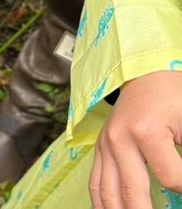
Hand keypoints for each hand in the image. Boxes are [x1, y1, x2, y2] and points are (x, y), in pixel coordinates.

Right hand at [89, 71, 181, 208]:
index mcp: (146, 132)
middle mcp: (119, 140)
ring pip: (108, 192)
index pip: (172, 179)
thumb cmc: (175, 95)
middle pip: (134, 193)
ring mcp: (105, 145)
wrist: (146, 74)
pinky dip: (102, 203)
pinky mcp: (100, 148)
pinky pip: (96, 182)